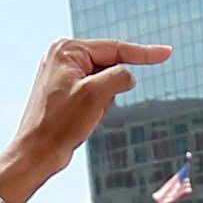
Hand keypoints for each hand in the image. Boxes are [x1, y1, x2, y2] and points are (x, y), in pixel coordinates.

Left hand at [0, 37, 180, 183]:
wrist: (36, 153)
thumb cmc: (59, 125)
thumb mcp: (96, 95)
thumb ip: (119, 76)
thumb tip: (129, 76)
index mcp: (67, 50)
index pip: (114, 48)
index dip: (143, 53)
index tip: (166, 53)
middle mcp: (61, 56)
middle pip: (108, 66)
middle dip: (111, 89)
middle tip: (92, 109)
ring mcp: (62, 73)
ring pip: (103, 82)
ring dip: (103, 101)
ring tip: (82, 116)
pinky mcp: (64, 91)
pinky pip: (93, 94)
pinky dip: (96, 107)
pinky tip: (80, 121)